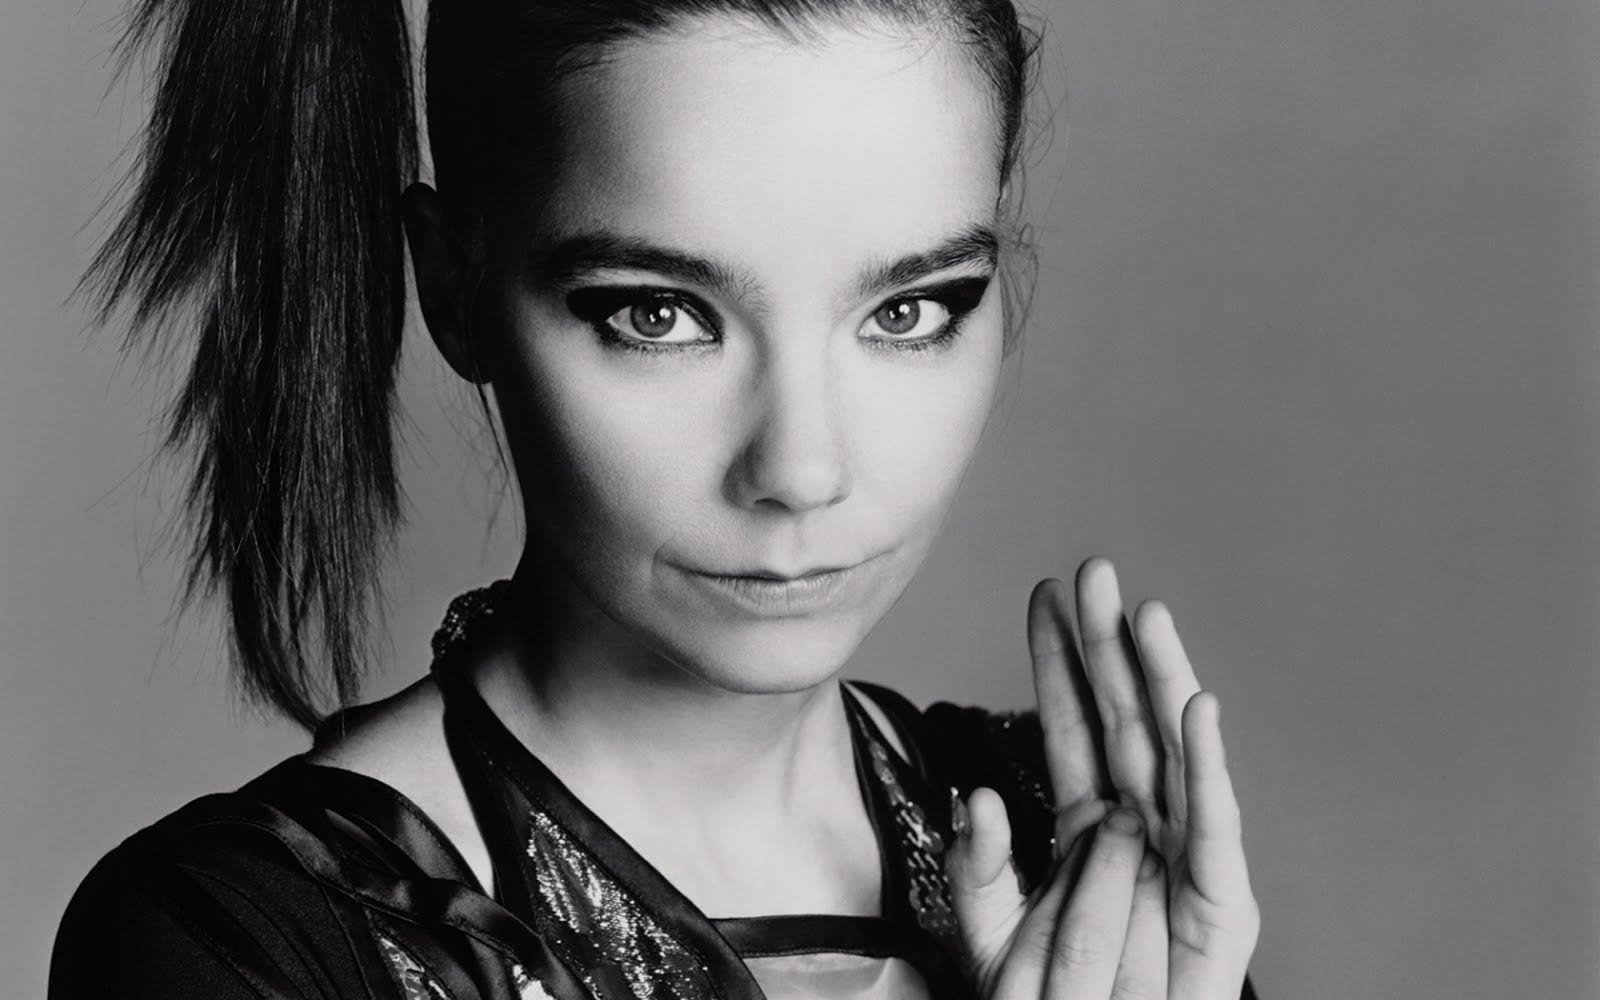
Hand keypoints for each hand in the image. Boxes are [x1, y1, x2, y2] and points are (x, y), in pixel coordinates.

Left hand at [944, 558, 1259, 998]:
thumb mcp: (993, 936)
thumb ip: (980, 869)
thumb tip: (977, 798)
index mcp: (1089, 824)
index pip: (1071, 722)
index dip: (1059, 660)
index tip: (1044, 595)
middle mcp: (1141, 825)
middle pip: (1123, 717)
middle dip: (1110, 644)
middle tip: (1095, 571)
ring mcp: (1184, 856)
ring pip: (1169, 752)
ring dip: (1159, 681)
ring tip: (1143, 615)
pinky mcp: (1221, 900)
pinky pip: (1212, 823)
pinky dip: (1208, 766)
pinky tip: (1197, 708)